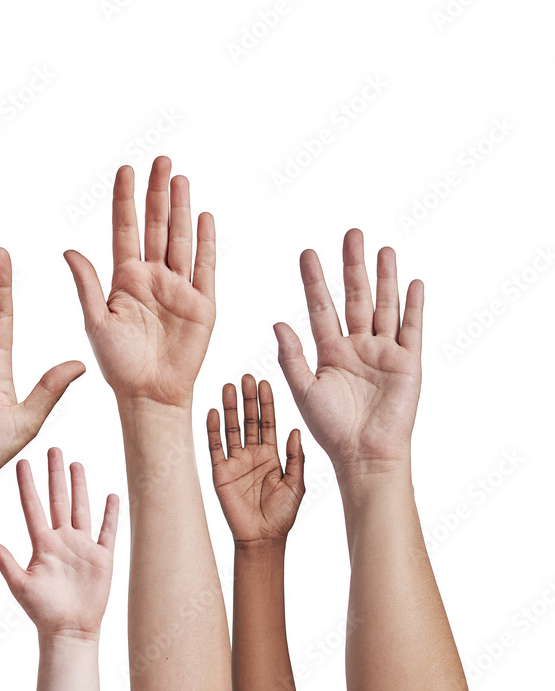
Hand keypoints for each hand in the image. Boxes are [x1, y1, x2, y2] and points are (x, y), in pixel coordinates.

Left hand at [0, 448, 118, 639]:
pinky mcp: (102, 558)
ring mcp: (83, 547)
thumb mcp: (20, 584)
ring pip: (81, 508)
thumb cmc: (42, 612)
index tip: (23, 462)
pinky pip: (107, 531)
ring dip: (80, 486)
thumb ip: (4, 560)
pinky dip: (110, 513)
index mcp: (42, 544)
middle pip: (58, 500)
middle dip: (55, 474)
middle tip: (53, 449)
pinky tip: (111, 495)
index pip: (33, 506)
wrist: (69, 632)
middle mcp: (62, 540)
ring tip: (76, 463)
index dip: (28, 484)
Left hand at [64, 156, 215, 408]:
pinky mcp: (202, 303)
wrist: (149, 395)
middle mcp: (152, 277)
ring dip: (180, 209)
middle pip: (155, 225)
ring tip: (180, 178)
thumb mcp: (95, 322)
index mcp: (124, 279)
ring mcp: (179, 288)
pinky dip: (206, 241)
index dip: (125, 200)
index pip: (125, 229)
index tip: (126, 169)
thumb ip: (86, 285)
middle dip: (157, 193)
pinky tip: (204, 216)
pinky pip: (205, 266)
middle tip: (161, 159)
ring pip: (179, 238)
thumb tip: (68, 250)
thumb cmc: (118, 365)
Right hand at [207, 376, 304, 542]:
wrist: (263, 538)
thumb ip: (296, 459)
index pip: (267, 423)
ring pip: (231, 429)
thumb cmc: (282, 515)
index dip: (266, 404)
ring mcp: (235, 462)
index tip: (265, 383)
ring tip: (228, 387)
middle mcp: (252, 454)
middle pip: (248, 421)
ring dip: (230, 409)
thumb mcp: (297, 485)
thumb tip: (296, 431)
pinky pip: (215, 447)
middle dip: (247, 400)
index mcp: (272, 455)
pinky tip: (214, 413)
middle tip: (246, 378)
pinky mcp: (220, 472)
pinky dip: (213, 430)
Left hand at [274, 229, 422, 473]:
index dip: (314, 280)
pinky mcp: (408, 362)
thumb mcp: (303, 389)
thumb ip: (291, 356)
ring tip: (383, 249)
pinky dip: (414, 306)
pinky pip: (412, 328)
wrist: (364, 455)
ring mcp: (384, 352)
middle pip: (355, 297)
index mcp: (329, 351)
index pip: (320, 306)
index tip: (307, 253)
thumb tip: (277, 322)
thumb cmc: (331, 429)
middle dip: (352, 266)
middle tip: (351, 235)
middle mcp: (357, 346)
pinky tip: (414, 282)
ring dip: (385, 278)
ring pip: (384, 306)